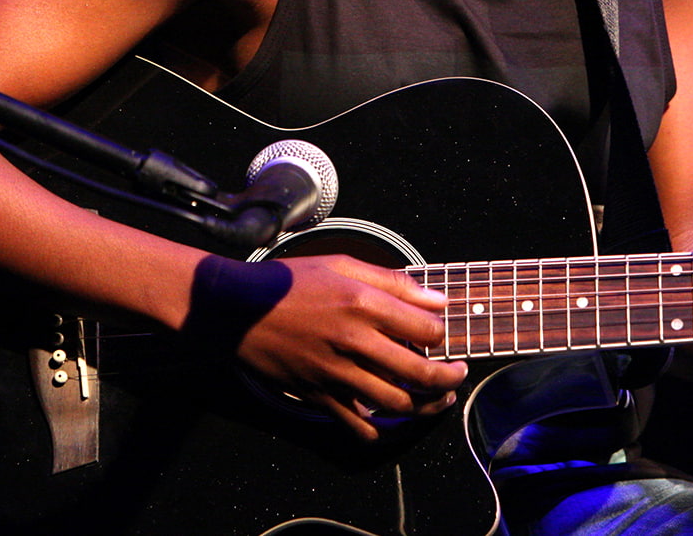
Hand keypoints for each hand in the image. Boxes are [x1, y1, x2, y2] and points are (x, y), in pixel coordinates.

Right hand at [186, 253, 467, 440]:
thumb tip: (436, 298)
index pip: (426, 329)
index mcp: (362, 303)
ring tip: (436, 398)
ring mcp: (335, 373)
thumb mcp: (341, 265)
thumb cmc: (287, 283)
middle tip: (458, 374)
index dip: (442, 334)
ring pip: (396, 402)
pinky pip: (358, 424)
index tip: (442, 334)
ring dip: (425, 405)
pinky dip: (380, 427)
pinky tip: (390, 417)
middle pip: (419, 372)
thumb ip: (392, 282)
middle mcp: (353, 340)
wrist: (235, 309)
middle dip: (448, 377)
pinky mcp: (318, 395)